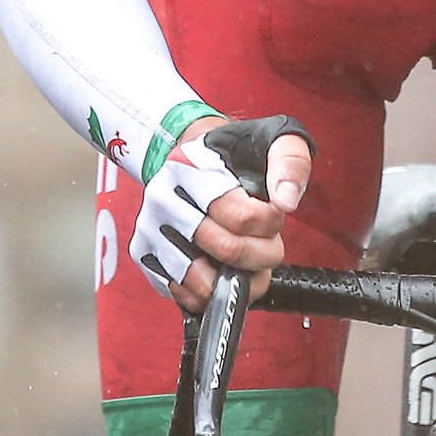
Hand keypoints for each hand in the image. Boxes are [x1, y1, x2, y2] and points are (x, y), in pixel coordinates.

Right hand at [133, 114, 315, 312]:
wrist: (192, 155)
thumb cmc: (234, 153)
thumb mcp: (271, 140)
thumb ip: (289, 163)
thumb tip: (286, 202)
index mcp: (192, 167)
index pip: (242, 218)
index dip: (270, 224)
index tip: (274, 215)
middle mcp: (165, 199)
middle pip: (226, 250)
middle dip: (260, 254)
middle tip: (266, 241)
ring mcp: (151, 228)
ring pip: (202, 281)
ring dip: (237, 279)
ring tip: (248, 262)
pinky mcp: (146, 254)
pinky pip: (183, 294)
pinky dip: (211, 293)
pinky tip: (223, 272)